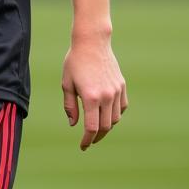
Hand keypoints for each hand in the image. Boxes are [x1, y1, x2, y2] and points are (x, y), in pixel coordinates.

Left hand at [62, 36, 127, 150]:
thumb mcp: (67, 84)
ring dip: (106, 127)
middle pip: (104, 126)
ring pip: (115, 119)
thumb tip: (73, 125)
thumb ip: (70, 106)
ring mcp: (116, 91)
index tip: (83, 146)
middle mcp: (106, 96)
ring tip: (97, 128)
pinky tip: (107, 115)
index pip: (91, 128)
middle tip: (89, 141)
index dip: (87, 140)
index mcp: (90, 97)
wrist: (92, 42)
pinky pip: (122, 107)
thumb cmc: (75, 62)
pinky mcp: (122, 86)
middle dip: (96, 137)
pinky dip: (115, 115)